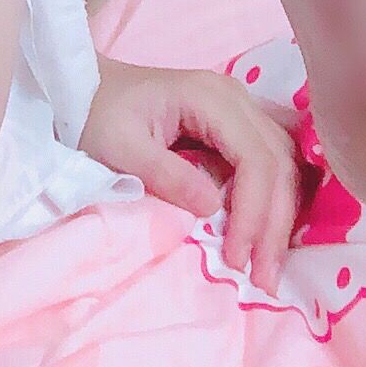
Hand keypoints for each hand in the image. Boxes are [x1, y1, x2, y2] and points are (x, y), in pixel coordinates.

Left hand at [80, 58, 302, 294]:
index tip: (239, 258)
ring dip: (279, 217)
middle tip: (264, 277)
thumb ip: (166, 175)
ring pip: (283, 165)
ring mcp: (239, 110)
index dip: (254, 212)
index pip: (256, 158)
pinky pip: (269, 164)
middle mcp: (235, 99)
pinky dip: (272, 202)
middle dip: (274, 224)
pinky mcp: (235, 127)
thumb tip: (214, 209)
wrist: (81, 89)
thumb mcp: (120, 147)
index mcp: (209, 97)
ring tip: (266, 267)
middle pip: (279, 163)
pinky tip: (266, 236)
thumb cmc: (96, 115)